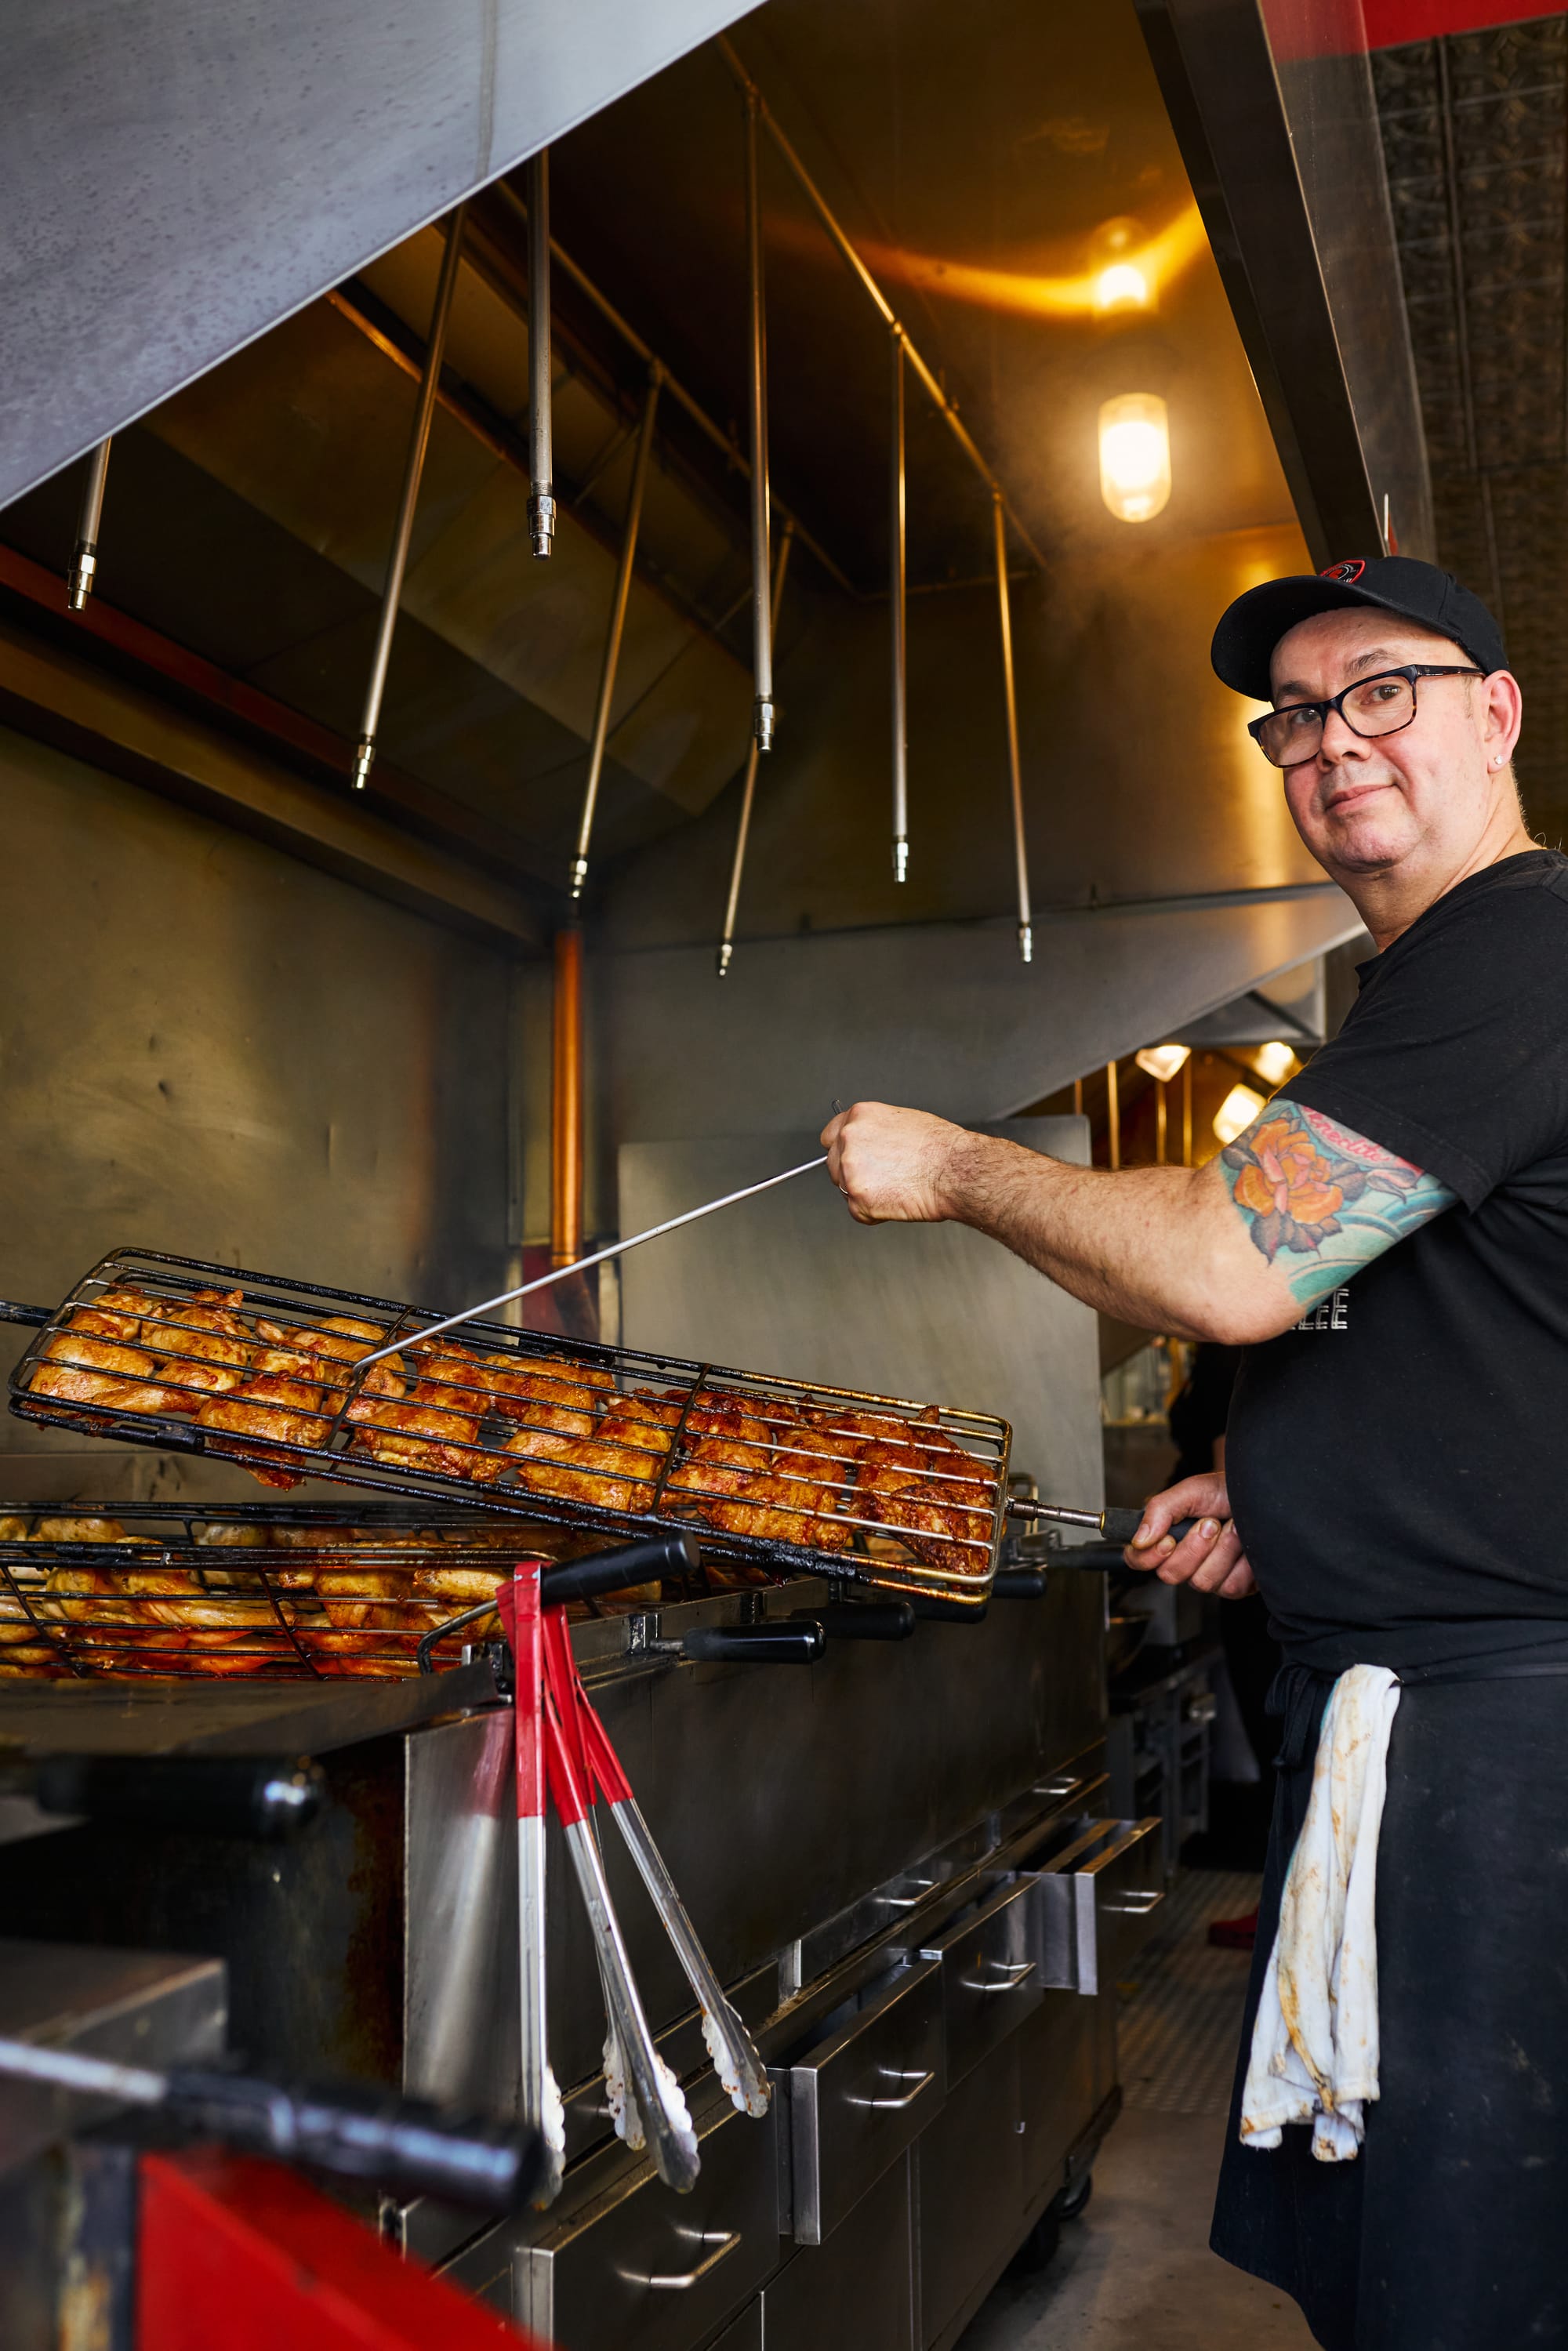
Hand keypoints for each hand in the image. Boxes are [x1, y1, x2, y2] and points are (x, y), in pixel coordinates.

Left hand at [821, 1101, 964, 1223]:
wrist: (955, 1170)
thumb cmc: (939, 1147)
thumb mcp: (901, 1121)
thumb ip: (873, 1132)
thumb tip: (867, 1145)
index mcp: (859, 1117)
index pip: (830, 1136)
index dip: (842, 1150)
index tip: (850, 1158)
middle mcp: (849, 1140)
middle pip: (833, 1164)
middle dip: (854, 1174)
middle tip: (884, 1177)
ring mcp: (850, 1170)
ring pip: (844, 1189)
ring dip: (865, 1193)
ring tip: (895, 1186)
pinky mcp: (858, 1199)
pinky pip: (858, 1212)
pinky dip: (874, 1213)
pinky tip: (895, 1199)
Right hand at [1123, 1471, 1255, 1597]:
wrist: (1264, 1498)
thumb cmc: (1226, 1492)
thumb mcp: (1191, 1491)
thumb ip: (1160, 1510)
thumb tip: (1139, 1539)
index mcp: (1168, 1537)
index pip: (1138, 1560)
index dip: (1149, 1556)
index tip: (1169, 1540)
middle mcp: (1186, 1561)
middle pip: (1170, 1574)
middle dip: (1194, 1547)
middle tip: (1211, 1523)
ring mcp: (1210, 1576)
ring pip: (1201, 1582)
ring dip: (1222, 1549)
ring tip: (1234, 1528)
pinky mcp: (1235, 1586)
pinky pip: (1230, 1587)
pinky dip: (1242, 1563)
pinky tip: (1248, 1546)